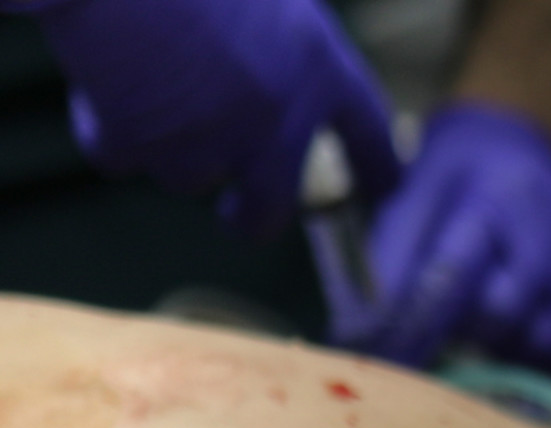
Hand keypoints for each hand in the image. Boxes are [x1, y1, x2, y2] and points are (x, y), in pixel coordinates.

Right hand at [33, 0, 400, 237]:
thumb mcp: (275, 1)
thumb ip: (284, 52)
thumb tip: (275, 96)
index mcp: (321, 71)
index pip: (370, 134)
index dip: (379, 167)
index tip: (383, 191)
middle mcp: (277, 122)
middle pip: (270, 205)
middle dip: (251, 219)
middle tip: (238, 215)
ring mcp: (209, 143)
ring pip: (184, 172)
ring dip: (161, 138)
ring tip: (145, 72)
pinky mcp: (142, 148)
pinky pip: (118, 153)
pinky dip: (104, 125)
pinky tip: (103, 75)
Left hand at [336, 103, 550, 381]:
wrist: (519, 144)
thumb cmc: (454, 178)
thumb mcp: (410, 196)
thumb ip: (390, 258)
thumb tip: (364, 335)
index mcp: (494, 199)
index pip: (455, 273)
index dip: (420, 322)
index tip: (394, 358)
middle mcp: (549, 232)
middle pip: (506, 314)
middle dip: (469, 331)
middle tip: (453, 322)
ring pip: (547, 342)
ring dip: (510, 352)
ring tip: (489, 330)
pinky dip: (549, 367)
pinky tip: (522, 345)